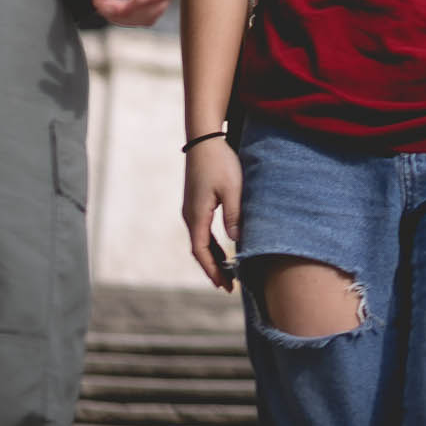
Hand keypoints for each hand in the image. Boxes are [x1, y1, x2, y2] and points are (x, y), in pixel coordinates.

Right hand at [182, 134, 241, 291]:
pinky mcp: (195, 202)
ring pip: (200, 241)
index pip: (201, 251)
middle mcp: (189, 215)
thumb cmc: (220, 162)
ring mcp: (191, 209)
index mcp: (196, 215)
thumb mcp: (232, 188)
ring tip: (227, 273)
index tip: (224, 285)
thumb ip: (233, 215)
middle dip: (213, 269)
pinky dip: (211, 244)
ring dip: (212, 258)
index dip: (212, 270)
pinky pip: (202, 230)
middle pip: (199, 250)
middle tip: (228, 286)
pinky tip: (222, 249)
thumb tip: (235, 242)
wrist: (204, 139)